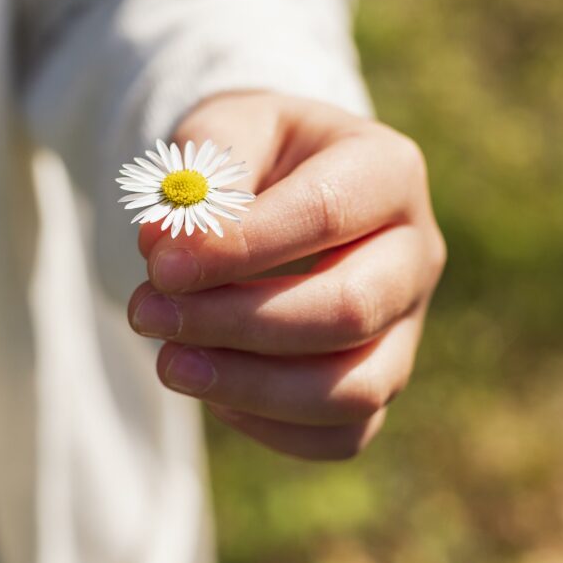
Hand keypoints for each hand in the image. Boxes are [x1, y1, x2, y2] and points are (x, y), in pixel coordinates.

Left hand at [128, 90, 445, 460]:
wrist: (276, 181)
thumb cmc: (251, 151)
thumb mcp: (225, 130)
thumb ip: (201, 175)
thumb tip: (162, 242)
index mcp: (386, 168)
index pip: (324, 213)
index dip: (240, 247)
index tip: (159, 265)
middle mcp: (414, 250)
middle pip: (348, 310)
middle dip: (237, 322)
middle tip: (148, 313)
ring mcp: (406, 321)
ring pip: (353, 389)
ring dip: (250, 385)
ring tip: (168, 362)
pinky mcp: (383, 375)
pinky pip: (342, 433)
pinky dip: (270, 424)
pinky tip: (210, 385)